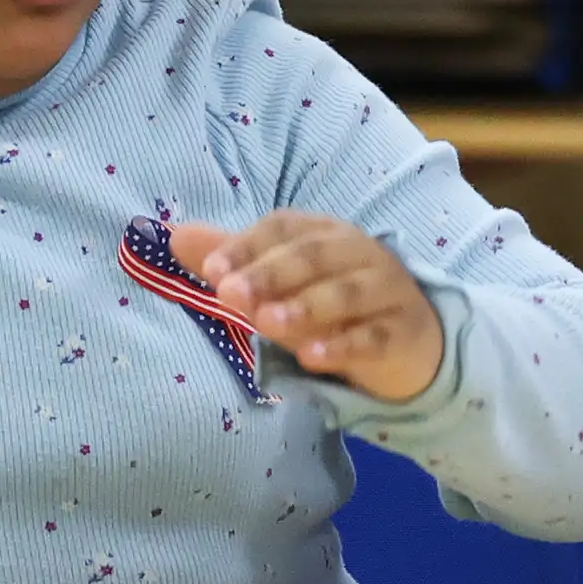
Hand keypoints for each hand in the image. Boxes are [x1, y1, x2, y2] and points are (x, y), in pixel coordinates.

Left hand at [179, 213, 447, 403]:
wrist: (411, 344)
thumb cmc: (336, 306)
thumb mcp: (284, 283)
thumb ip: (234, 260)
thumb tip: (172, 236)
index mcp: (327, 233)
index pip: (286, 227)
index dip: (248, 244)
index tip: (211, 270)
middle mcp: (359, 253)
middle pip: (315, 254)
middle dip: (270, 274)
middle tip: (230, 295)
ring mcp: (386, 291)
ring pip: (347, 292)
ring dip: (306, 305)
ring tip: (268, 323)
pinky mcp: (401, 332)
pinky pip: (374, 336)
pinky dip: (344, 344)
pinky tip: (312, 356)